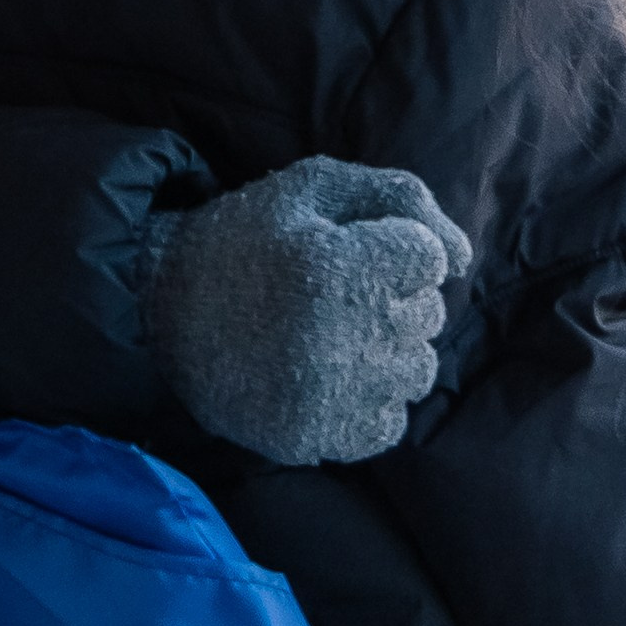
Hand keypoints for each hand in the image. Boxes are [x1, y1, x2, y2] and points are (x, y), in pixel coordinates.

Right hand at [141, 156, 471, 466]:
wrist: (161, 311)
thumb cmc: (247, 237)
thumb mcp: (314, 187)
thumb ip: (401, 197)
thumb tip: (464, 258)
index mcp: (334, 266)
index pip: (429, 259)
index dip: (393, 248)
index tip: (350, 250)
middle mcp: (337, 337)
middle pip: (428, 315)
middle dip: (393, 295)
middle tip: (335, 290)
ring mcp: (326, 396)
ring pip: (417, 370)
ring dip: (388, 347)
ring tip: (335, 332)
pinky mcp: (312, 439)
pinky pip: (388, 425)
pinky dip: (370, 400)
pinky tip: (330, 374)